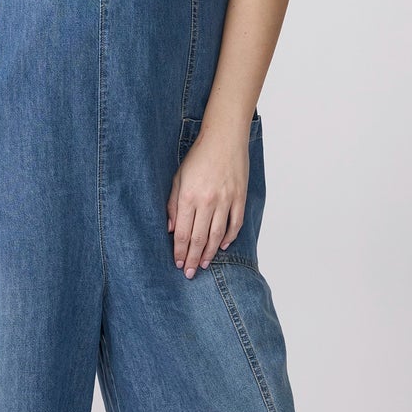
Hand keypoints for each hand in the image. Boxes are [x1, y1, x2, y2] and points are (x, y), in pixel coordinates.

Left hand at [168, 127, 249, 277]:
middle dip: (194, 258)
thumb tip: (171, 230)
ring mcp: (226, 200)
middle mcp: (207, 201)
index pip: (183, 232)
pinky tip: (222, 246)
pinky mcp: (239, 197)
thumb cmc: (199, 156)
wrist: (224, 138)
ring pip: (217, 235)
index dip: (181, 251)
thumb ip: (173, 205)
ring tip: (204, 264)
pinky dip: (229, 237)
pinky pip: (235, 224)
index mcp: (189, 196)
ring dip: (210, 253)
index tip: (179, 263)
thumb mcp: (178, 178)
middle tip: (190, 273)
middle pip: (199, 238)